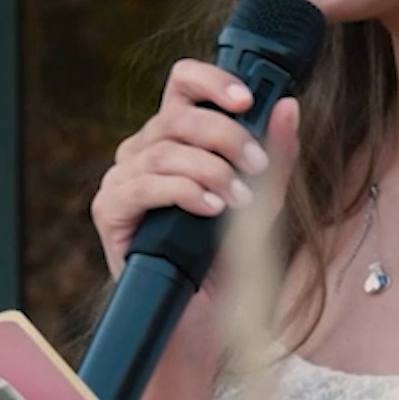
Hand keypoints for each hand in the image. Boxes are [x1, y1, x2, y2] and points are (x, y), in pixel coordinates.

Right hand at [91, 58, 300, 281]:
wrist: (199, 319)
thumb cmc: (224, 260)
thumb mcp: (261, 205)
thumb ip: (275, 159)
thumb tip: (288, 107)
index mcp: (176, 138)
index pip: (183, 85)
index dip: (212, 80)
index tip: (248, 99)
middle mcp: (144, 151)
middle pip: (178, 115)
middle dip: (225, 136)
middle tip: (257, 166)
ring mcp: (123, 179)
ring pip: (164, 151)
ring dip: (210, 170)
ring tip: (238, 199)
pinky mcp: (110, 210)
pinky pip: (144, 186)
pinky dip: (182, 192)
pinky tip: (210, 209)